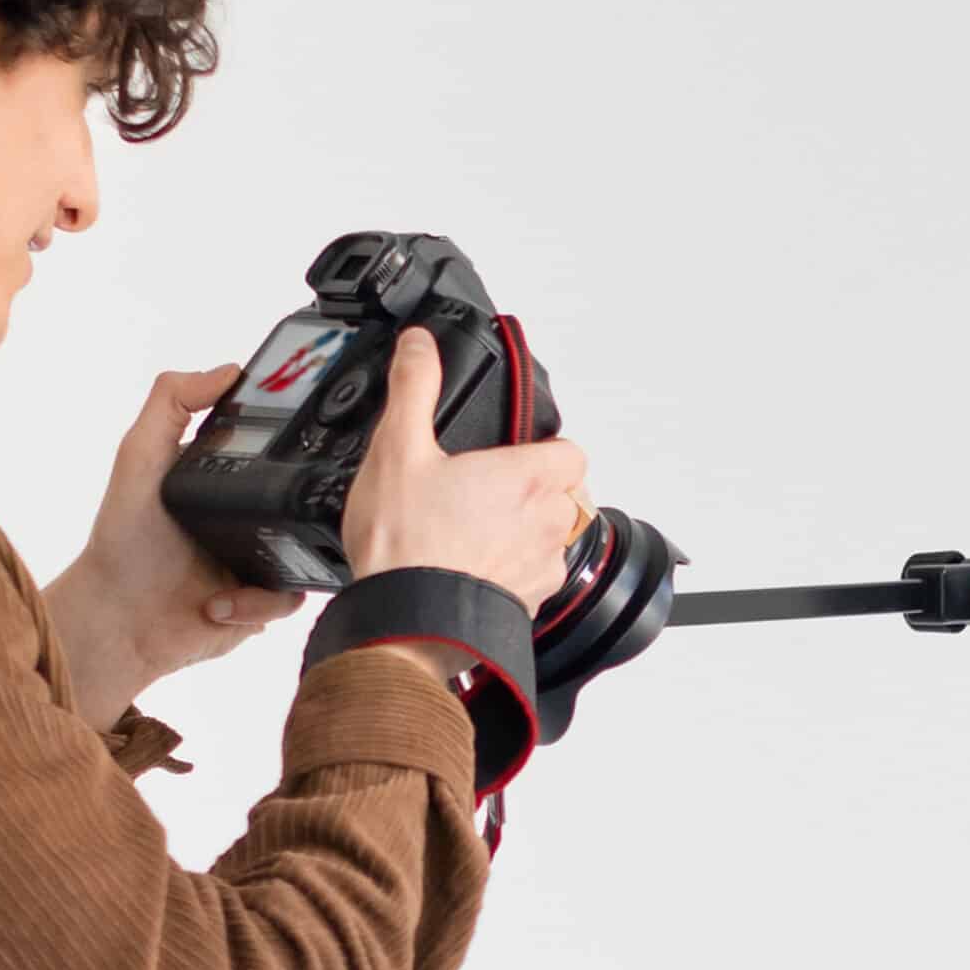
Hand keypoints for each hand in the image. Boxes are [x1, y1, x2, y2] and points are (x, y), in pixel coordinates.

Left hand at [42, 363, 306, 728]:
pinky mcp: (261, 602)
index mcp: (226, 477)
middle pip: (304, 497)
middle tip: (281, 513)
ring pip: (309, 549)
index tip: (301, 440)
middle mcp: (247, 515)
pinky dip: (256, 603)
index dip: (292, 442)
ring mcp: (258, 559)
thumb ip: (171, 402)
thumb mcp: (139, 455)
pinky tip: (218, 603)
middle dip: (303, 506)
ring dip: (277, 562)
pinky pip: (290, 598)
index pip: (276, 448)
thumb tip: (225, 371)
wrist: (118, 620)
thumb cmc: (121, 542)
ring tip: (233, 570)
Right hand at [340, 325, 591, 610]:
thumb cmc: (405, 545)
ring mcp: (540, 570)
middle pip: (566, 496)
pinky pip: (534, 582)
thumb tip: (419, 345)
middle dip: (535, 490)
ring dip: (526, 534)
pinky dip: (511, 573)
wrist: (403, 624)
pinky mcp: (526, 607)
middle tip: (488, 491)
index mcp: (527, 478)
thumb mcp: (398, 449)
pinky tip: (470, 569)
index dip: (548, 447)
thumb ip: (414, 388)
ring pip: (554, 541)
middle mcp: (547, 524)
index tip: (517, 452)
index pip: (572, 451)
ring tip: (476, 532)